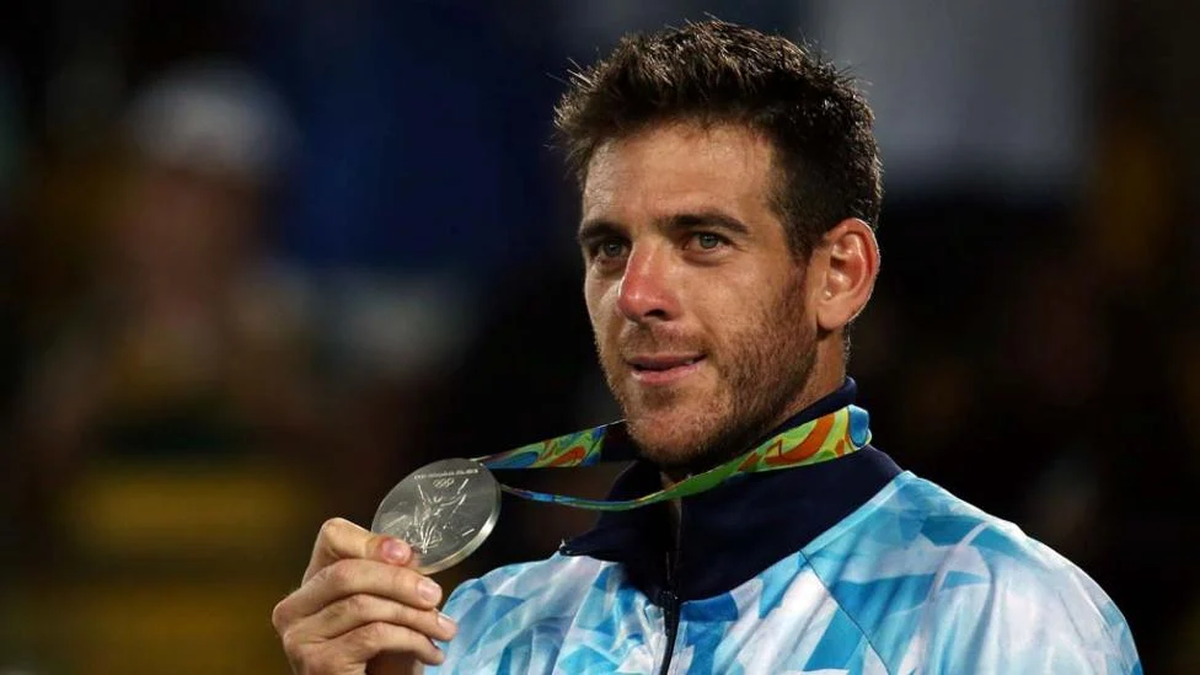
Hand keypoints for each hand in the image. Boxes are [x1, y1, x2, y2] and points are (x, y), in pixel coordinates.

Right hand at [272, 518, 457, 674]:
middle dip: (400, 581)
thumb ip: (390, 579)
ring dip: (416, 616)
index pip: (332, 538)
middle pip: (347, 572)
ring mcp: (300, 638)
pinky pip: (373, 635)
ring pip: (364, 605)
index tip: (408, 555)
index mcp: (310, 588)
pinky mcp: (317, 663)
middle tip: (435, 595)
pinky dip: (411, 640)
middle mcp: (293, 610)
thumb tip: (409, 554)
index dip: (370, 541)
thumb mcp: (386, 611)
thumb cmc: (379, 660)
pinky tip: (431, 652)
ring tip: (443, 630)